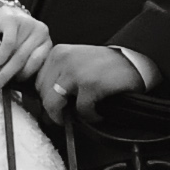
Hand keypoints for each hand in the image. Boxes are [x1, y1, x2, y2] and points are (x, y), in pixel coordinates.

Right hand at [0, 4, 54, 88]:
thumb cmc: (12, 35)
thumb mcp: (22, 48)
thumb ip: (25, 63)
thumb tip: (16, 87)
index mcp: (46, 42)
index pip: (38, 64)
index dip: (25, 77)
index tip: (12, 87)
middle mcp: (41, 32)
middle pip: (25, 61)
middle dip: (9, 77)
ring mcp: (29, 25)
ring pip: (15, 55)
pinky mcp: (14, 21)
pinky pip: (7, 46)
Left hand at [31, 41, 146, 125]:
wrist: (133, 61)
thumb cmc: (104, 65)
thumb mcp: (75, 62)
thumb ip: (58, 75)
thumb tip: (44, 103)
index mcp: (57, 53)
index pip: (37, 83)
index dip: (45, 98)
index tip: (55, 108)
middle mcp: (62, 59)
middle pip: (43, 95)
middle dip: (55, 109)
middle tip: (69, 115)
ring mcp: (75, 71)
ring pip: (54, 104)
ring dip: (68, 115)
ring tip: (82, 114)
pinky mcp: (90, 84)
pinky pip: (81, 110)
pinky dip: (90, 116)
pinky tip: (98, 111)